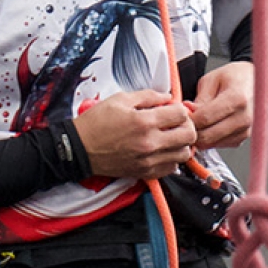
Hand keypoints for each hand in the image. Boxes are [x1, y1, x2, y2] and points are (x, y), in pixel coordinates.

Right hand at [71, 89, 195, 179]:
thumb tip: (167, 97)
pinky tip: (162, 150)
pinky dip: (171, 159)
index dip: (180, 109)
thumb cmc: (97, 123)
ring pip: (183, 154)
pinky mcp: (144, 172)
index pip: (181, 114)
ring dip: (181, 144)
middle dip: (186, 125)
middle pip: (189, 135)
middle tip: (176, 123)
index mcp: (144, 121)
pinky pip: (171, 168)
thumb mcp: (120, 99)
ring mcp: (148, 160)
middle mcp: (149, 143)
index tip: (173, 109)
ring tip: (171, 137)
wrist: (79, 148)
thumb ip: (148, 96)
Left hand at [188, 61, 255, 149]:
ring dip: (200, 136)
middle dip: (192, 130)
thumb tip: (188, 114)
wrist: (254, 81)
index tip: (181, 114)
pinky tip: (208, 126)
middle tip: (185, 121)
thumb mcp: (212, 80)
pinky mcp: (243, 138)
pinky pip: (219, 144)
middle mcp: (244, 118)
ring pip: (212, 143)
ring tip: (197, 122)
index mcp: (237, 99)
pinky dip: (210, 138)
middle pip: (207, 136)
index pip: (205, 118)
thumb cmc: (233, 77)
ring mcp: (245, 130)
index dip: (188, 119)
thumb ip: (200, 99)